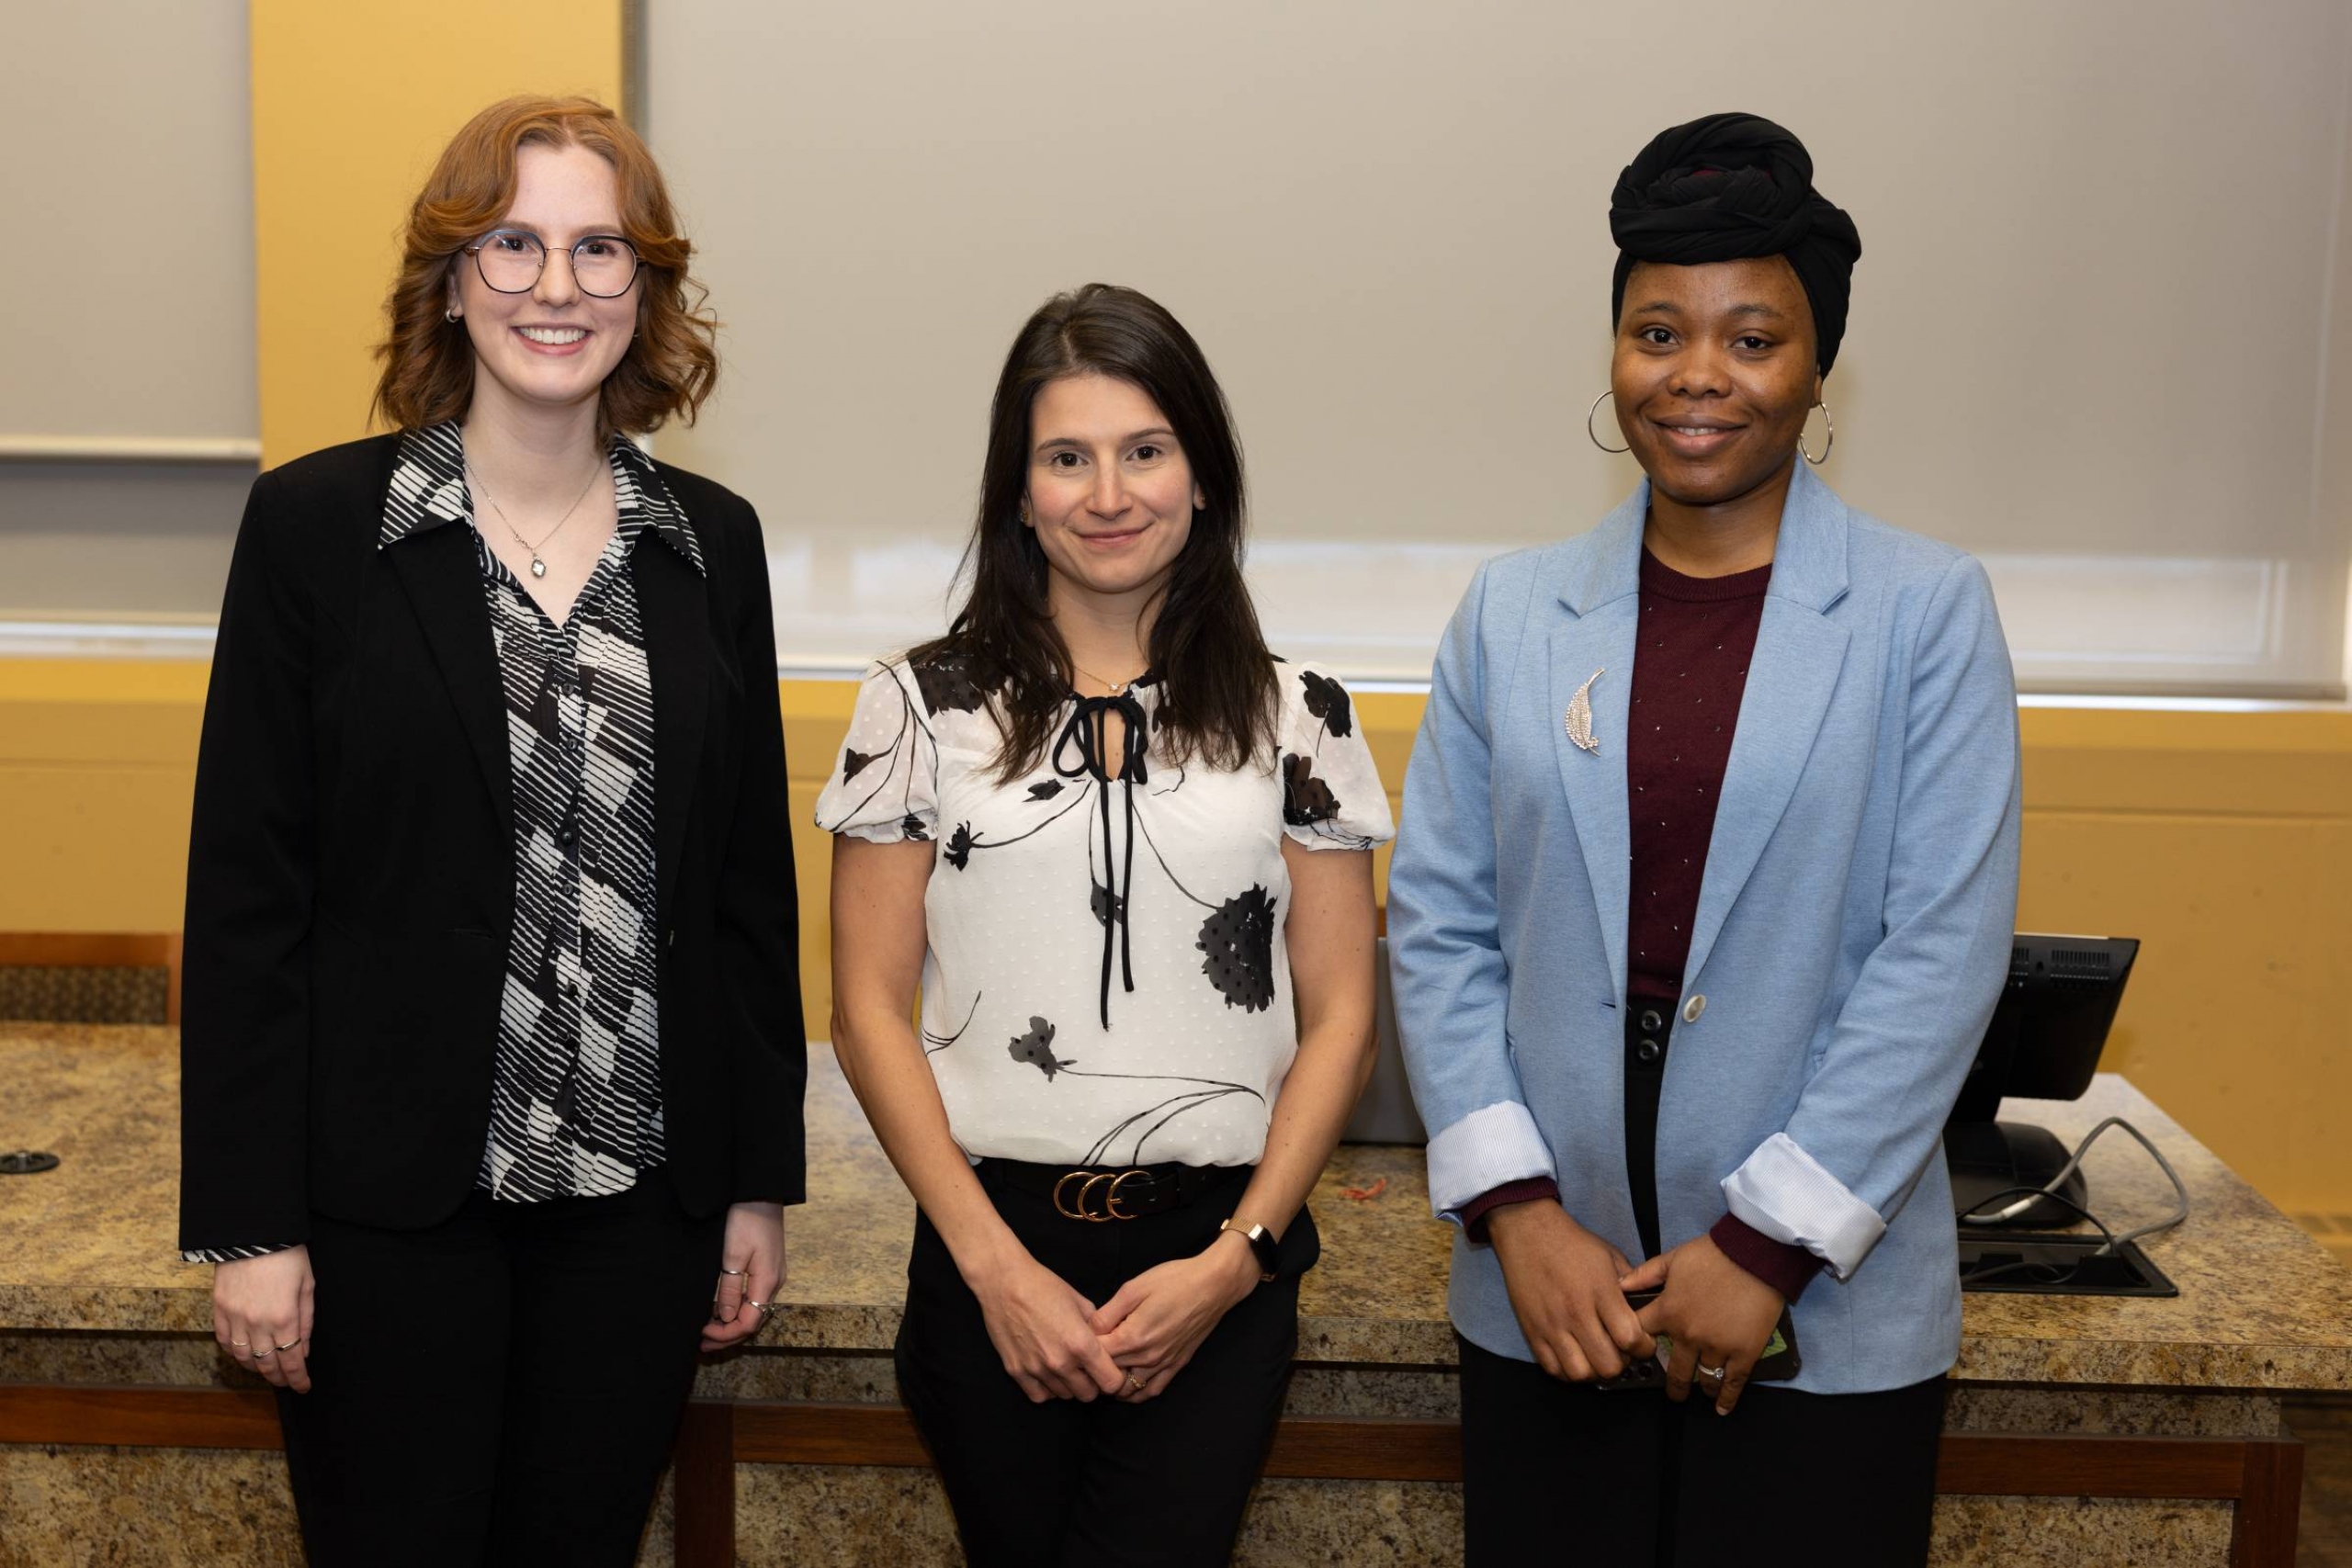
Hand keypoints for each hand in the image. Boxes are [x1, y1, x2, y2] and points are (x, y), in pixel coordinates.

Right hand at [213, 1247, 315, 1392]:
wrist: (253, 1232)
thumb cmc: (287, 1255)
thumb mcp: (307, 1285)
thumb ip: (306, 1321)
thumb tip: (303, 1350)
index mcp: (284, 1318)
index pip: (291, 1360)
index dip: (298, 1378)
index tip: (303, 1387)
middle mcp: (258, 1323)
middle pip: (267, 1363)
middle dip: (279, 1377)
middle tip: (287, 1382)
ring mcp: (235, 1317)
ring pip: (243, 1357)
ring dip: (256, 1368)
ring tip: (267, 1371)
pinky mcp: (219, 1309)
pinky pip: (225, 1341)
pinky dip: (234, 1353)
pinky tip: (244, 1355)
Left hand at [703, 1202, 785, 1351]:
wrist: (760, 1192)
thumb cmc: (745, 1219)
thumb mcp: (732, 1254)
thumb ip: (730, 1289)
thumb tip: (727, 1319)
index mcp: (767, 1282)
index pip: (748, 1323)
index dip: (725, 1334)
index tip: (702, 1333)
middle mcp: (774, 1283)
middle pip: (753, 1321)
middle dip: (728, 1335)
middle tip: (702, 1344)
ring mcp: (773, 1276)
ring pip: (754, 1311)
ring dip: (732, 1325)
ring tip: (709, 1331)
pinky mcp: (769, 1268)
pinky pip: (755, 1299)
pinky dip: (739, 1310)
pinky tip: (724, 1311)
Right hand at [966, 1248, 1127, 1403]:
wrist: (1004, 1282)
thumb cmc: (1044, 1286)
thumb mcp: (1080, 1302)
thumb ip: (1097, 1328)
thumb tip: (1106, 1344)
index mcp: (1081, 1344)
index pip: (1111, 1383)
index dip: (1114, 1378)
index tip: (1108, 1370)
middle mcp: (1061, 1362)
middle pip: (1088, 1395)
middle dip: (1092, 1383)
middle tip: (1086, 1367)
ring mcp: (1036, 1370)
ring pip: (1064, 1396)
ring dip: (1068, 1384)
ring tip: (1064, 1364)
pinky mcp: (1016, 1372)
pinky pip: (1039, 1396)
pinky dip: (1047, 1389)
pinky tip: (1047, 1372)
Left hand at [1091, 1231, 1261, 1401]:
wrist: (1213, 1285)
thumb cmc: (1173, 1280)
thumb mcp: (1133, 1288)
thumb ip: (1107, 1313)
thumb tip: (1088, 1330)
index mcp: (1133, 1336)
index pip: (1096, 1354)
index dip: (1082, 1346)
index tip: (1077, 1337)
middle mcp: (1147, 1357)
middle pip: (1109, 1372)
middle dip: (1094, 1365)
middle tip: (1086, 1353)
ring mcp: (1163, 1364)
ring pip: (1128, 1388)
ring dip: (1112, 1382)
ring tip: (1104, 1367)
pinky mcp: (1177, 1365)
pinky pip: (1151, 1390)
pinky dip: (1135, 1393)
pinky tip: (1127, 1383)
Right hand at [1486, 1203, 1652, 1381]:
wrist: (1528, 1232)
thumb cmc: (1573, 1244)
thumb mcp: (1609, 1256)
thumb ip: (1631, 1285)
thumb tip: (1646, 1309)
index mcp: (1600, 1292)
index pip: (1630, 1338)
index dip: (1644, 1348)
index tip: (1643, 1343)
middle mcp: (1576, 1313)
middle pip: (1608, 1364)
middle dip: (1622, 1364)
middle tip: (1621, 1352)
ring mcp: (1551, 1325)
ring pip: (1580, 1373)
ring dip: (1595, 1372)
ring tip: (1597, 1357)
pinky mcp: (1532, 1332)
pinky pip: (1553, 1369)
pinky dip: (1569, 1372)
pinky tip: (1576, 1358)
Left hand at [1621, 1234, 1784, 1413]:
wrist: (1754, 1255)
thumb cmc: (1712, 1254)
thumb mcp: (1672, 1258)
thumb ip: (1644, 1274)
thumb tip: (1619, 1285)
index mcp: (1668, 1312)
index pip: (1642, 1336)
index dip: (1637, 1346)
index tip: (1639, 1358)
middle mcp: (1688, 1335)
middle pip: (1674, 1371)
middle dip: (1672, 1386)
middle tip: (1672, 1394)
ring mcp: (1716, 1347)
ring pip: (1703, 1378)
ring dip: (1700, 1388)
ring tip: (1700, 1393)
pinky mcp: (1744, 1353)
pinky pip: (1732, 1382)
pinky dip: (1727, 1398)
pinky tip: (1722, 1407)